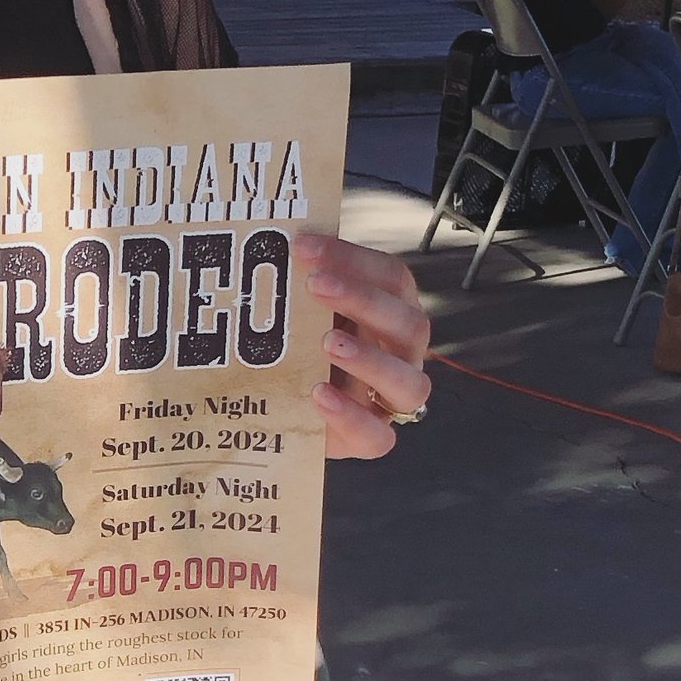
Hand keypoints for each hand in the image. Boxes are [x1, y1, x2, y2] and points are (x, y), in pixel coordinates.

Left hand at [298, 235, 430, 458]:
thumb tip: (270, 242)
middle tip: (316, 285)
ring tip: (327, 343)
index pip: (391, 277)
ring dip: (371, 360)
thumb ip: (299, 285)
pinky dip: (352, 416)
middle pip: (409, 324)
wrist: (286, 406)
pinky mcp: (369, 438)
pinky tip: (318, 394)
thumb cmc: (301, 344)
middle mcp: (402, 353)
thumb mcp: (302, 310)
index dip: (354, 259)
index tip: (303, 246)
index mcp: (393, 311)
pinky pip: (379, 437)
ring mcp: (391, 398)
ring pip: (411, 384)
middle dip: (363, 300)